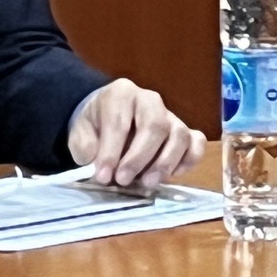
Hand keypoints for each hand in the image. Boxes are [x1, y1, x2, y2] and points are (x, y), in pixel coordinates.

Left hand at [68, 78, 206, 189]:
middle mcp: (150, 100)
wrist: (108, 118)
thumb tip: (96, 161)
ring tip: (147, 183)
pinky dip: (189, 160)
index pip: (120, 122)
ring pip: (179, 135)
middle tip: (123, 180)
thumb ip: (84, 144)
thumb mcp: (80, 131)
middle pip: (155, 126)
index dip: (110, 152)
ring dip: (165, 162)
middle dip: (138, 158)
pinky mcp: (185, 131)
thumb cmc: (95, 125)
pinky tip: (173, 175)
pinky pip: (197, 142)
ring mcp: (171, 115)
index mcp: (122, 93)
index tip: (102, 176)